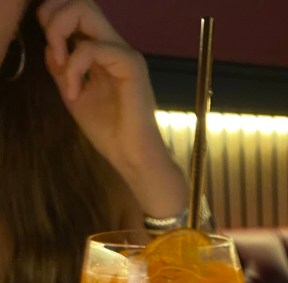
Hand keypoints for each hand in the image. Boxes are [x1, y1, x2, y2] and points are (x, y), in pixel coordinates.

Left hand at [37, 0, 186, 217]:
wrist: (132, 158)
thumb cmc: (109, 133)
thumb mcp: (73, 93)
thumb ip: (62, 66)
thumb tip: (50, 45)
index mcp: (103, 51)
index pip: (76, 12)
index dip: (53, 19)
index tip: (50, 53)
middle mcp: (114, 45)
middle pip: (81, 2)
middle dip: (54, 18)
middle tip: (53, 52)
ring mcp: (124, 53)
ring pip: (85, 11)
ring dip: (60, 32)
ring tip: (60, 67)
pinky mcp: (131, 65)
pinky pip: (91, 48)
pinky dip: (74, 67)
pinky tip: (74, 92)